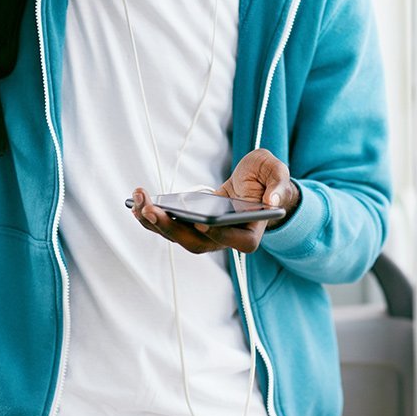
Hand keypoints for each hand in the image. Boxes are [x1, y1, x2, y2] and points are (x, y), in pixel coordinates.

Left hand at [129, 150, 299, 254]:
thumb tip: (273, 200)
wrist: (255, 183)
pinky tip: (137, 201)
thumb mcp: (277, 173)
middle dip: (171, 227)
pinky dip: (151, 217)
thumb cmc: (268, 179)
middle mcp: (225, 240)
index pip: (235, 240)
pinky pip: (169, 226)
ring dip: (154, 221)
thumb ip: (279, 184)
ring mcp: (206, 236)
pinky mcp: (191, 226)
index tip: (202, 221)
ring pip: (178, 236)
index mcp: (250, 233)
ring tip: (137, 200)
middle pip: (196, 242)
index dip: (220, 234)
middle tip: (150, 209)